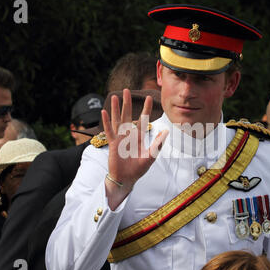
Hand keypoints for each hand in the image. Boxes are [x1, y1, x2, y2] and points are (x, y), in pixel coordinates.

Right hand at [101, 89, 167, 208]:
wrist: (127, 179)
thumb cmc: (138, 169)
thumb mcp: (150, 156)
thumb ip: (157, 144)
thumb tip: (165, 131)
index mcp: (139, 137)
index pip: (142, 119)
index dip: (146, 109)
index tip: (148, 97)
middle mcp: (128, 135)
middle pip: (127, 115)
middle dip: (127, 103)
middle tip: (127, 90)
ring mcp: (119, 138)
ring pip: (117, 120)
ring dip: (116, 108)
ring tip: (115, 96)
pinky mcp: (112, 144)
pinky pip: (108, 131)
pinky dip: (106, 122)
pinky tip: (104, 112)